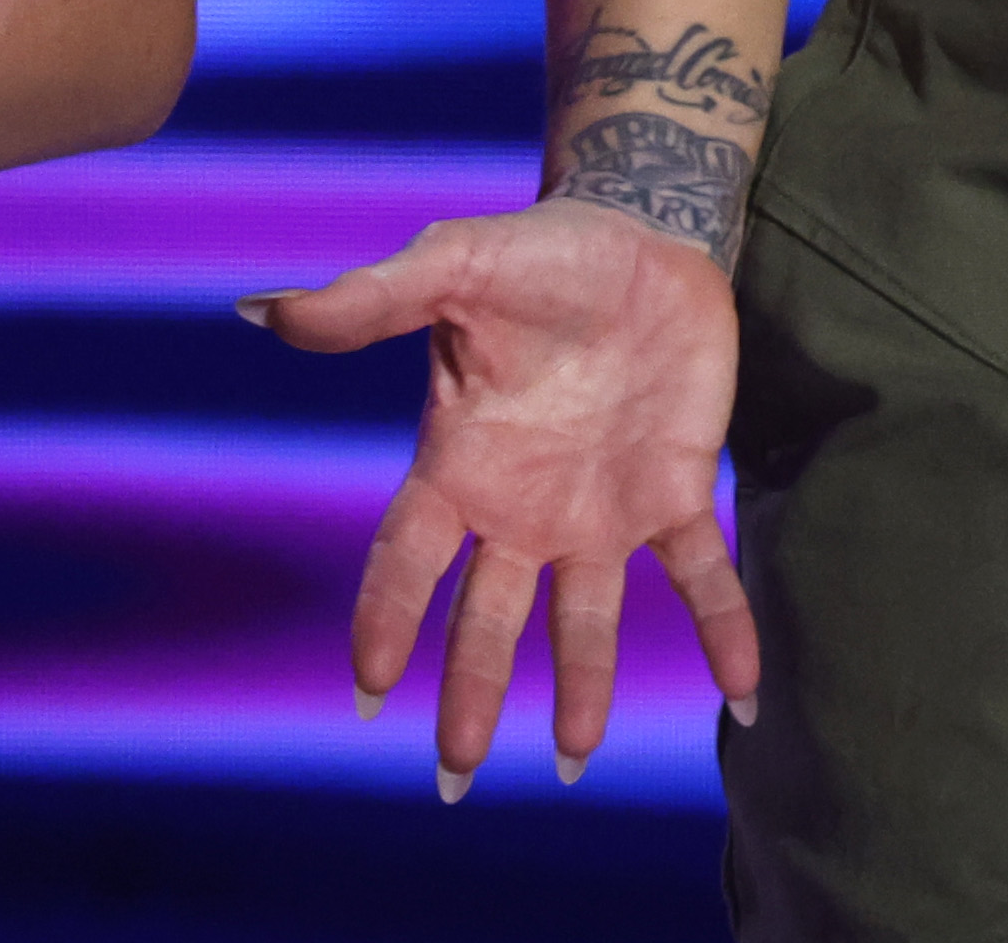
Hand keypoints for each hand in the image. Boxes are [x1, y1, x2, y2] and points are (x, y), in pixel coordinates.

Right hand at [247, 199, 760, 796]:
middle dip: (473, 691)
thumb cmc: (538, 253)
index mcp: (460, 463)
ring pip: (587, 617)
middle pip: (488, 617)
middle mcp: (524, 506)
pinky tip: (746, 701)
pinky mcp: (677, 490)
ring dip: (583, 687)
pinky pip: (702, 577)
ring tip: (575, 760)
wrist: (642, 233)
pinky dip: (726, 634)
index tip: (369, 689)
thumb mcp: (450, 265)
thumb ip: (368, 298)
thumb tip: (261, 310)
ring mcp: (602, 507)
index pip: (408, 559)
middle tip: (457, 774)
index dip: (387, 620)